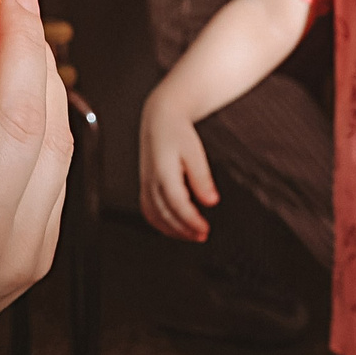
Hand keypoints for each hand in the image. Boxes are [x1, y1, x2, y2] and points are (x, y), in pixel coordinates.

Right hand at [139, 90, 217, 241]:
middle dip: (184, 230)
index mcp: (163, 172)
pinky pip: (148, 210)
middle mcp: (151, 181)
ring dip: (172, 230)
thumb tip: (211, 201)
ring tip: (191, 235)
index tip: (205, 229)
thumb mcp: (195, 153)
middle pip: (165, 215)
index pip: (177, 205)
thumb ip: (202, 179)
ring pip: (154, 216)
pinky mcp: (144, 185)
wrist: (160, 118)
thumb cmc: (177, 132)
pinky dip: (160, 223)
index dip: (191, 221)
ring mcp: (145, 184)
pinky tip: (173, 227)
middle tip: (202, 236)